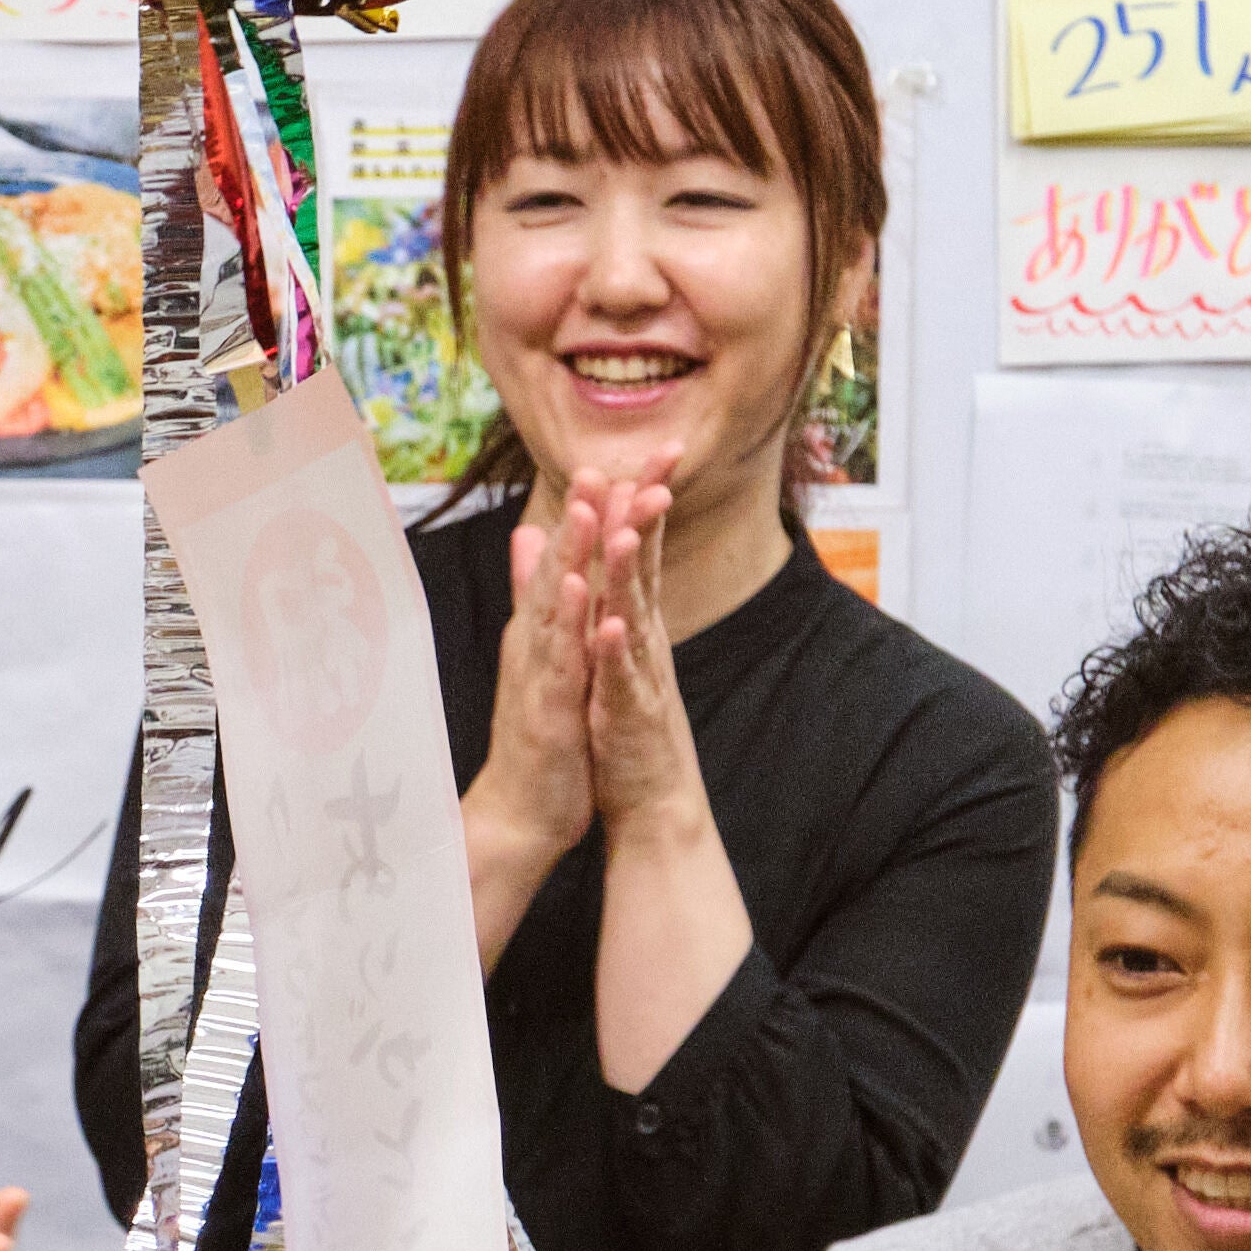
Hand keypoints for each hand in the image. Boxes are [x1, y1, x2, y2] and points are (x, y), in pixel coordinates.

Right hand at [464, 500, 606, 906]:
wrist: (522, 810)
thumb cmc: (538, 734)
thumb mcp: (539, 655)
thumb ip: (533, 595)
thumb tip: (527, 540)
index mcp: (543, 629)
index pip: (566, 560)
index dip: (588, 513)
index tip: (610, 460)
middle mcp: (536, 641)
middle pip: (559, 568)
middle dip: (579, 515)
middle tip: (596, 461)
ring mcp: (539, 672)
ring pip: (555, 605)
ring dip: (570, 555)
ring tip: (585, 508)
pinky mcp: (547, 706)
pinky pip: (559, 657)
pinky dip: (568, 621)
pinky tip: (579, 588)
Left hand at [560, 471, 714, 851]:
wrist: (652, 800)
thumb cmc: (627, 723)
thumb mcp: (609, 652)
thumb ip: (602, 599)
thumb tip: (597, 551)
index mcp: (635, 623)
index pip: (639, 552)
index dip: (643, 501)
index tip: (653, 451)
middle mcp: (644, 642)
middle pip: (645, 571)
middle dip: (647, 522)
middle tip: (653, 471)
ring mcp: (640, 678)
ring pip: (634, 618)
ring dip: (628, 578)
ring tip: (623, 535)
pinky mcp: (628, 717)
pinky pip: (620, 681)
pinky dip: (614, 654)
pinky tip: (608, 628)